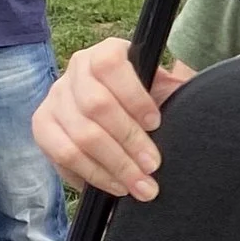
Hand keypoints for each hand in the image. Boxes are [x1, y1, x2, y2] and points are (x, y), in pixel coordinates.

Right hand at [33, 36, 189, 198]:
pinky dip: (91, 174)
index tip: (156, 123)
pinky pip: (62, 155)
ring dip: (114, 166)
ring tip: (140, 186)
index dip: (134, 96)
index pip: (110, 65)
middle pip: (96, 106)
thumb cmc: (149, 105)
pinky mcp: (43, 125)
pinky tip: (115, 185)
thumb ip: (174, 94)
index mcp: (106, 53)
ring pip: (80, 135)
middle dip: (129, 142)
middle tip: (153, 167)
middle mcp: (76, 71)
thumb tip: (196, 103)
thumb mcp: (164, 92)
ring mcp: (55, 98)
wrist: (124, 118)